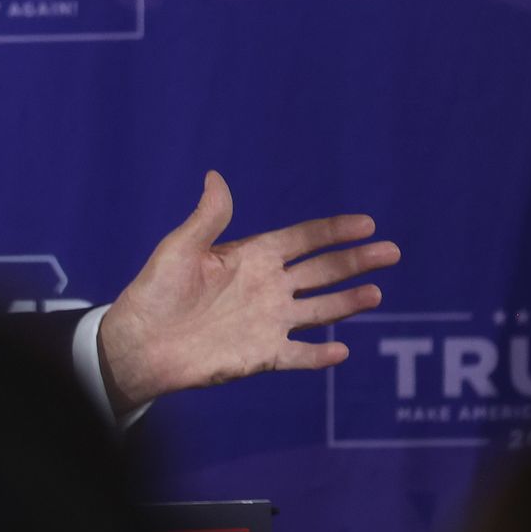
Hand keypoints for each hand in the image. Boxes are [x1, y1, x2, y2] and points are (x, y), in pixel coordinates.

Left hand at [97, 171, 399, 413]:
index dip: (333, 231)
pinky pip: (299, 355)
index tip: (367, 222)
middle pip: (322, 271)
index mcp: (251, 257)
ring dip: (348, 303)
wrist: (139, 341)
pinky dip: (320, 355)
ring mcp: (268, 322)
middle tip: (391, 251)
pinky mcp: (262, 355)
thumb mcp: (180, 248)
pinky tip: (341, 350)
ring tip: (376, 293)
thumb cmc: (155, 291)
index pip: (302, 240)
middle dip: (356, 261)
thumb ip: (208, 218)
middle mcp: (267, 287)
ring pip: (320, 310)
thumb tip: (215, 176)